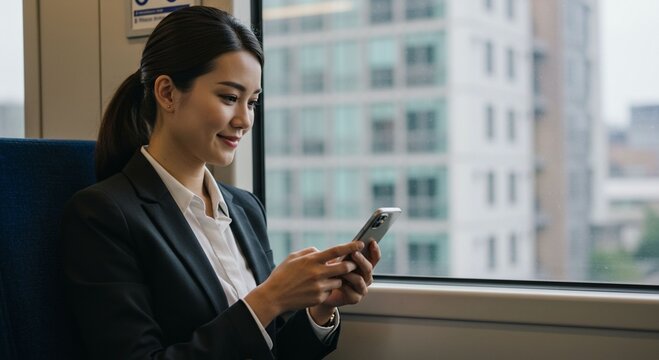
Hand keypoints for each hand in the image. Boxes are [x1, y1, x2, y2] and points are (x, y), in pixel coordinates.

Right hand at [244, 242, 362, 326]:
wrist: (273, 296)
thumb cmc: (282, 275)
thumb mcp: (293, 257)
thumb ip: (309, 252)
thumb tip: (321, 251)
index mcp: (312, 260)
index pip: (336, 251)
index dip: (350, 247)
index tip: (360, 244)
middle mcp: (318, 273)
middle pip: (344, 267)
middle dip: (351, 265)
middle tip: (351, 263)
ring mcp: (319, 286)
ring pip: (339, 280)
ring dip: (337, 278)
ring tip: (326, 278)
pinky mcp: (319, 298)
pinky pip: (330, 291)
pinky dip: (327, 288)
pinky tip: (316, 288)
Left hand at [316, 240, 381, 308]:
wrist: (323, 291)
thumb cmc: (332, 273)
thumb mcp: (337, 261)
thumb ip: (344, 254)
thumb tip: (345, 244)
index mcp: (365, 267)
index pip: (374, 258)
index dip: (375, 250)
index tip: (372, 241)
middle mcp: (366, 278)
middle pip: (369, 268)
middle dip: (362, 260)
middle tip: (354, 253)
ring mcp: (362, 289)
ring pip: (360, 280)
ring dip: (350, 273)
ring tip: (341, 268)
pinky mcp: (355, 298)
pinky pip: (352, 292)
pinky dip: (344, 286)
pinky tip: (337, 282)